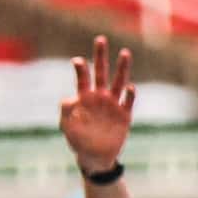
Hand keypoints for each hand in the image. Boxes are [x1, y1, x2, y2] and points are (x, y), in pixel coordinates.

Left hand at [60, 35, 134, 173]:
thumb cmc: (78, 141)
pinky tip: (130, 88)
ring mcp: (113, 105)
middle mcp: (99, 97)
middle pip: (101, 72)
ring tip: (124, 52)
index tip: (78, 61)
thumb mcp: (67, 127)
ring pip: (118, 82)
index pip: (83, 77)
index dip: (81, 68)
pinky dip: (130, 94)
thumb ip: (67, 112)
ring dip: (121, 68)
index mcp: (84, 97)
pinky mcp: (124, 116)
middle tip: (100, 39)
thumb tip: (71, 99)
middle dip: (100, 56)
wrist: (95, 158)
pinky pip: (128, 102)